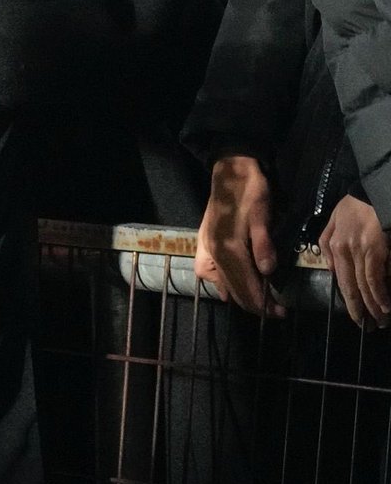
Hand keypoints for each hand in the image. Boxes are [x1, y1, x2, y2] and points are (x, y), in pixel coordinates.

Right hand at [194, 155, 283, 316]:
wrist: (230, 170)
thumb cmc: (250, 191)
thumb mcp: (261, 215)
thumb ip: (263, 245)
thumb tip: (267, 273)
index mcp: (228, 247)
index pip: (245, 286)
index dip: (263, 303)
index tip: (279, 313)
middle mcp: (213, 252)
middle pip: (232, 289)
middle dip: (253, 305)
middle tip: (274, 312)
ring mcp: (205, 248)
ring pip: (219, 284)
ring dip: (238, 296)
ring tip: (256, 302)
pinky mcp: (203, 242)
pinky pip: (209, 273)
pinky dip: (222, 285)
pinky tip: (230, 288)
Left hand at [320, 195, 390, 327]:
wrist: (375, 191)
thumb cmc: (357, 205)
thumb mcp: (335, 220)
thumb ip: (328, 243)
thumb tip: (331, 269)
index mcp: (333, 244)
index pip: (340, 279)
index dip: (348, 300)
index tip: (356, 316)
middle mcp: (343, 249)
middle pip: (351, 286)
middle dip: (360, 310)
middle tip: (368, 327)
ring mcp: (359, 250)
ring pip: (364, 285)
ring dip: (373, 306)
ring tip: (380, 321)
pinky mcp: (375, 249)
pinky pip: (375, 277)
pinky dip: (380, 294)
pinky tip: (385, 306)